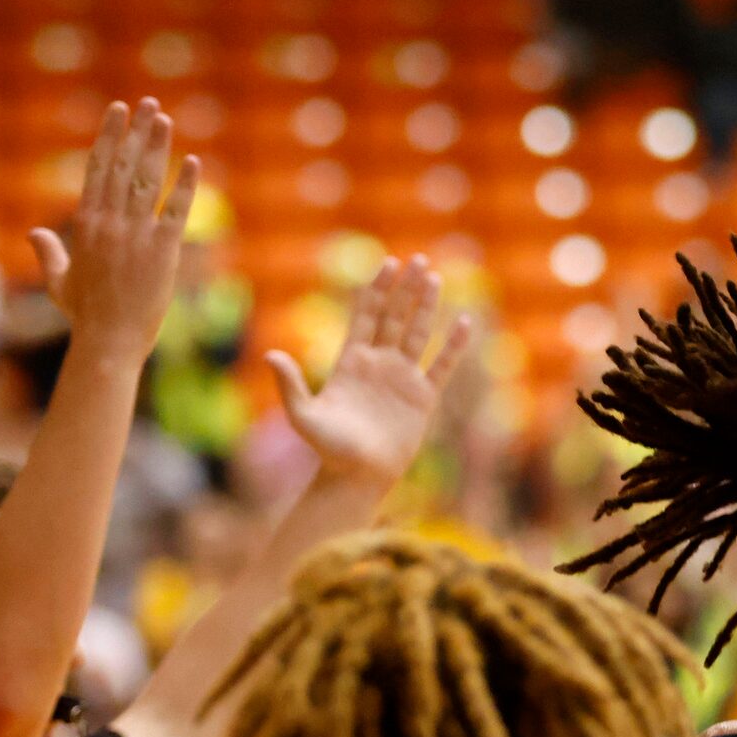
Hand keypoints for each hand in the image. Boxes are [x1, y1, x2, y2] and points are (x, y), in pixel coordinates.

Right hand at [27, 98, 201, 360]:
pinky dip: (186, 185)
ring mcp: (136, 235)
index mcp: (86, 223)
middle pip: (124, 165)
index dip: (109, 136)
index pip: (98, 168)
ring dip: (157, 146)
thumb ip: (48, 253)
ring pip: (148, 180)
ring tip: (165, 119)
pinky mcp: (162, 251)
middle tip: (147, 103)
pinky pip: (176, 211)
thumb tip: (34, 232)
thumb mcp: (60, 281)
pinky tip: (193, 162)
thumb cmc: (84, 316)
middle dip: (135, 131)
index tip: (118, 111)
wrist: (109, 342)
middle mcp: (110, 222)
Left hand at [266, 255, 476, 484]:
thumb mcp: (304, 416)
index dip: (378, 289)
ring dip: (427, 307)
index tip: (389, 264)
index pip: (367, 315)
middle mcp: (379, 364)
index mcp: (352, 361)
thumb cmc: (329, 449)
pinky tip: (464, 322)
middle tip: (418, 260)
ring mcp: (402, 379)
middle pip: (395, 316)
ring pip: (417, 334)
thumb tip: (271, 355)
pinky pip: (442, 366)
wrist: (358, 477)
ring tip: (435, 278)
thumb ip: (291, 384)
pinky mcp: (423, 398)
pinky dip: (454, 345)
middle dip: (406, 288)